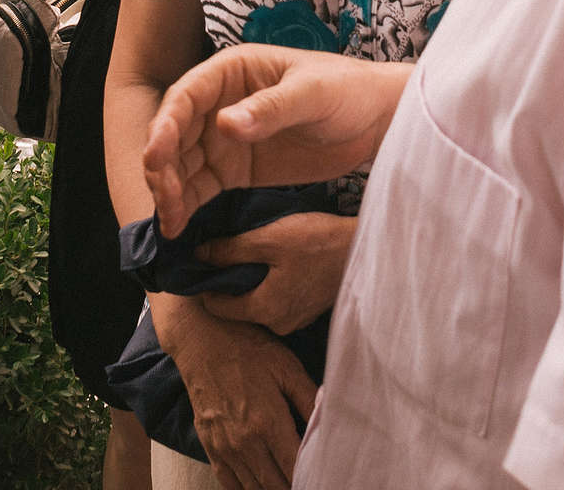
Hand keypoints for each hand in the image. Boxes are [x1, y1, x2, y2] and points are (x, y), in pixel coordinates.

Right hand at [144, 48, 408, 238]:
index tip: (156, 156)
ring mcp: (225, 138)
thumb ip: (271, 109)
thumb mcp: (314, 94)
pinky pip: (201, 187)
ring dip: (169, 191)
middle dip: (163, 166)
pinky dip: (185, 206)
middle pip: (175, 134)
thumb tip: (225, 125)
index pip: (186, 96)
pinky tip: (177, 227)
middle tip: (165, 200)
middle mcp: (219, 104)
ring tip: (171, 222)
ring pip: (181, 164)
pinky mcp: (236, 170)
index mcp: (232, 72)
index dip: (165, 126)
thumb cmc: (348, 91)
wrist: (376, 121)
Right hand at [155, 297, 314, 489]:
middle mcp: (245, 442)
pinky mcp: (209, 445)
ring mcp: (224, 446)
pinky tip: (259, 487)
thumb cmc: (247, 348)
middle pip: (276, 485)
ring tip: (289, 484)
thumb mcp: (287, 367)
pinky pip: (229, 482)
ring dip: (273, 489)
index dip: (312, 476)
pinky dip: (246, 489)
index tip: (324, 475)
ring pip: (254, 488)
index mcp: (269, 422)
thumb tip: (333, 422)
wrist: (200, 338)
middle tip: (310, 481)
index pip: (295, 468)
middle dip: (294, 485)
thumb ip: (310, 399)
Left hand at [197, 213, 357, 335]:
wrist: (365, 248)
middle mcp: (278, 324)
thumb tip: (198, 255)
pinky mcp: (309, 310)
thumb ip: (230, 250)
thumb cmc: (317, 242)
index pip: (217, 307)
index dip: (206, 283)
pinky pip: (279, 300)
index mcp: (264, 310)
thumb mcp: (269, 239)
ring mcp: (296, 320)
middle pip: (239, 306)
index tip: (205, 261)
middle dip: (231, 282)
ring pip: (260, 302)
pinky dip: (273, 283)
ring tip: (257, 254)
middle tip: (230, 252)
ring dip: (254, 282)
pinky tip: (280, 263)